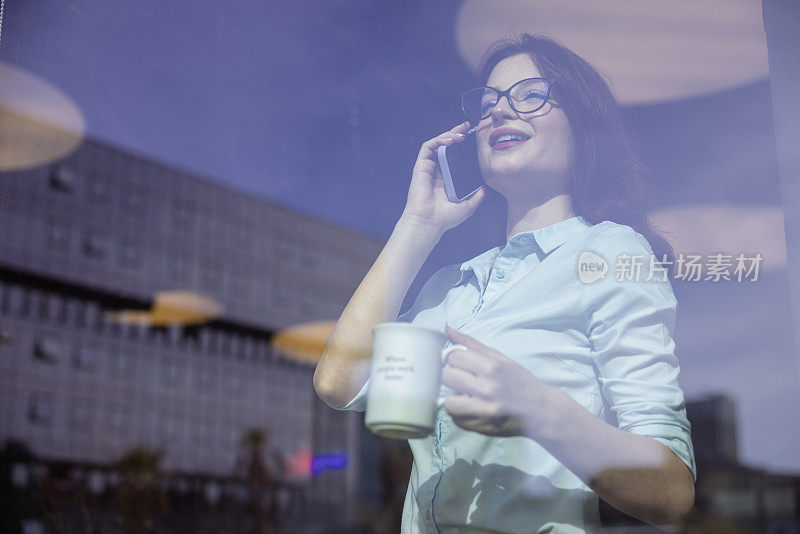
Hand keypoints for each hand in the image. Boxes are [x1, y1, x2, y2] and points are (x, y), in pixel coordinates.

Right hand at [400, 122, 485, 235]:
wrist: (429, 223)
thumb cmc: (444, 218)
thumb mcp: (467, 206)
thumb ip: (477, 197)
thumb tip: (486, 189)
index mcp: (447, 178)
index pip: (455, 155)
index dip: (463, 145)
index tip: (473, 137)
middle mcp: (437, 170)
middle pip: (446, 146)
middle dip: (456, 133)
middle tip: (468, 127)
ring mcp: (429, 167)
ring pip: (437, 143)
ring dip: (448, 135)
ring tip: (460, 134)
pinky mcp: (421, 166)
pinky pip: (428, 147)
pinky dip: (438, 140)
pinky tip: (450, 140)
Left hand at [440, 323, 561, 438]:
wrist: (540, 410)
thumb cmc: (519, 382)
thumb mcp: (499, 358)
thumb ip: (471, 344)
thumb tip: (447, 327)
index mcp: (492, 367)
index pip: (453, 357)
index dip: (457, 360)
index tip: (465, 366)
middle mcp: (487, 388)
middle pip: (447, 377)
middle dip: (455, 378)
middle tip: (468, 382)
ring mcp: (484, 410)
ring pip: (448, 401)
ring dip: (455, 399)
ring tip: (468, 397)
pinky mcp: (481, 427)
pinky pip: (455, 419)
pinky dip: (461, 414)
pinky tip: (473, 409)